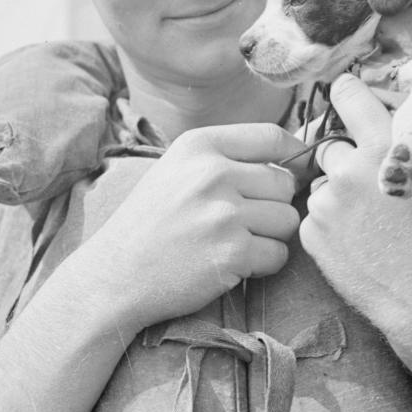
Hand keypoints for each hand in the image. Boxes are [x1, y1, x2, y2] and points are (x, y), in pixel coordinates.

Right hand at [65, 123, 302, 330]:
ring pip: (287, 219)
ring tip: (235, 243)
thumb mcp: (177, 169)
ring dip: (270, 236)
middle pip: (285, 182)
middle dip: (274, 205)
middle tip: (244, 222)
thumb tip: (292, 158)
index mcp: (199, 145)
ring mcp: (223, 213)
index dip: (294, 154)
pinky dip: (263, 265)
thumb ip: (226, 158)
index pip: (272, 136)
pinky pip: (279, 254)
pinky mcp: (232, 253)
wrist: (113, 276)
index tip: (297, 170)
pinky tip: (233, 264)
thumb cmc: (149, 223)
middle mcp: (212, 173)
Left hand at [298, 74, 411, 378]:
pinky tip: (363, 238)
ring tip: (376, 215)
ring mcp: (324, 204)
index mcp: (383, 147)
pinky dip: (333, 221)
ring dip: (341, 189)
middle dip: (351, 152)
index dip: (350, 93)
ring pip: (323, 180)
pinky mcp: (311, 236)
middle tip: (379, 176)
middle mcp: (345, 170)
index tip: (356, 99)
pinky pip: (315, 214)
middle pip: (333, 141)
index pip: (346, 94)